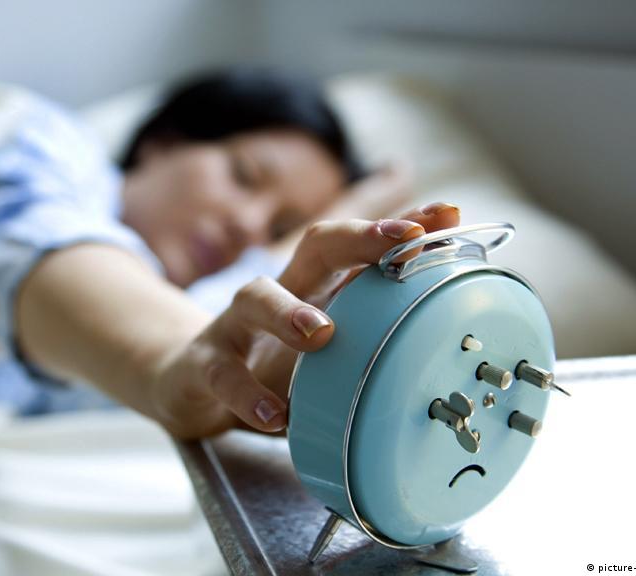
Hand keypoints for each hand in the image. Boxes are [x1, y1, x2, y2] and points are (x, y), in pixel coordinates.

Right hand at [150, 203, 460, 438]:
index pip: (358, 242)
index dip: (399, 225)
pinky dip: (247, 394)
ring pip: (255, 298)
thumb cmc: (269, 359)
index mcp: (313, 286)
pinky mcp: (204, 364)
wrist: (188, 382)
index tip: (447, 214)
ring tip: (321, 332)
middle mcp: (278, 293)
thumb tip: (439, 322)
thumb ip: (365, 326)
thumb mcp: (322, 341)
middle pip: (314, 247)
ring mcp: (235, 326)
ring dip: (288, 311)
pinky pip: (222, 374)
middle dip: (359, 237)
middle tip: (403, 241)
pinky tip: (274, 414)